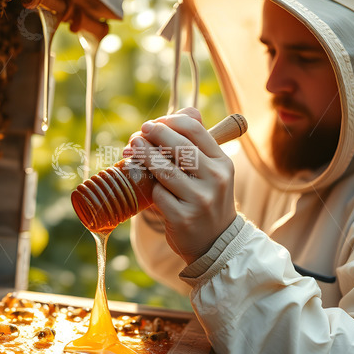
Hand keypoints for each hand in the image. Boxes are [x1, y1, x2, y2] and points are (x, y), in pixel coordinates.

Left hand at [125, 108, 236, 264]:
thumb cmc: (207, 200)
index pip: (194, 129)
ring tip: (131, 150)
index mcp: (222, 162)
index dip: (169, 121)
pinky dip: (150, 188)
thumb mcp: (212, 172)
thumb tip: (185, 111)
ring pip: (163, 169)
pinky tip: (148, 188)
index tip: (154, 124)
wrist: (216, 243)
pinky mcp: (184, 217)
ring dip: (143, 157)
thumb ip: (198, 145)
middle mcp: (215, 178)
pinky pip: (158, 194)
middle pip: (177, 146)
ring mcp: (200, 199)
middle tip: (138, 134)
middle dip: (153, 135)